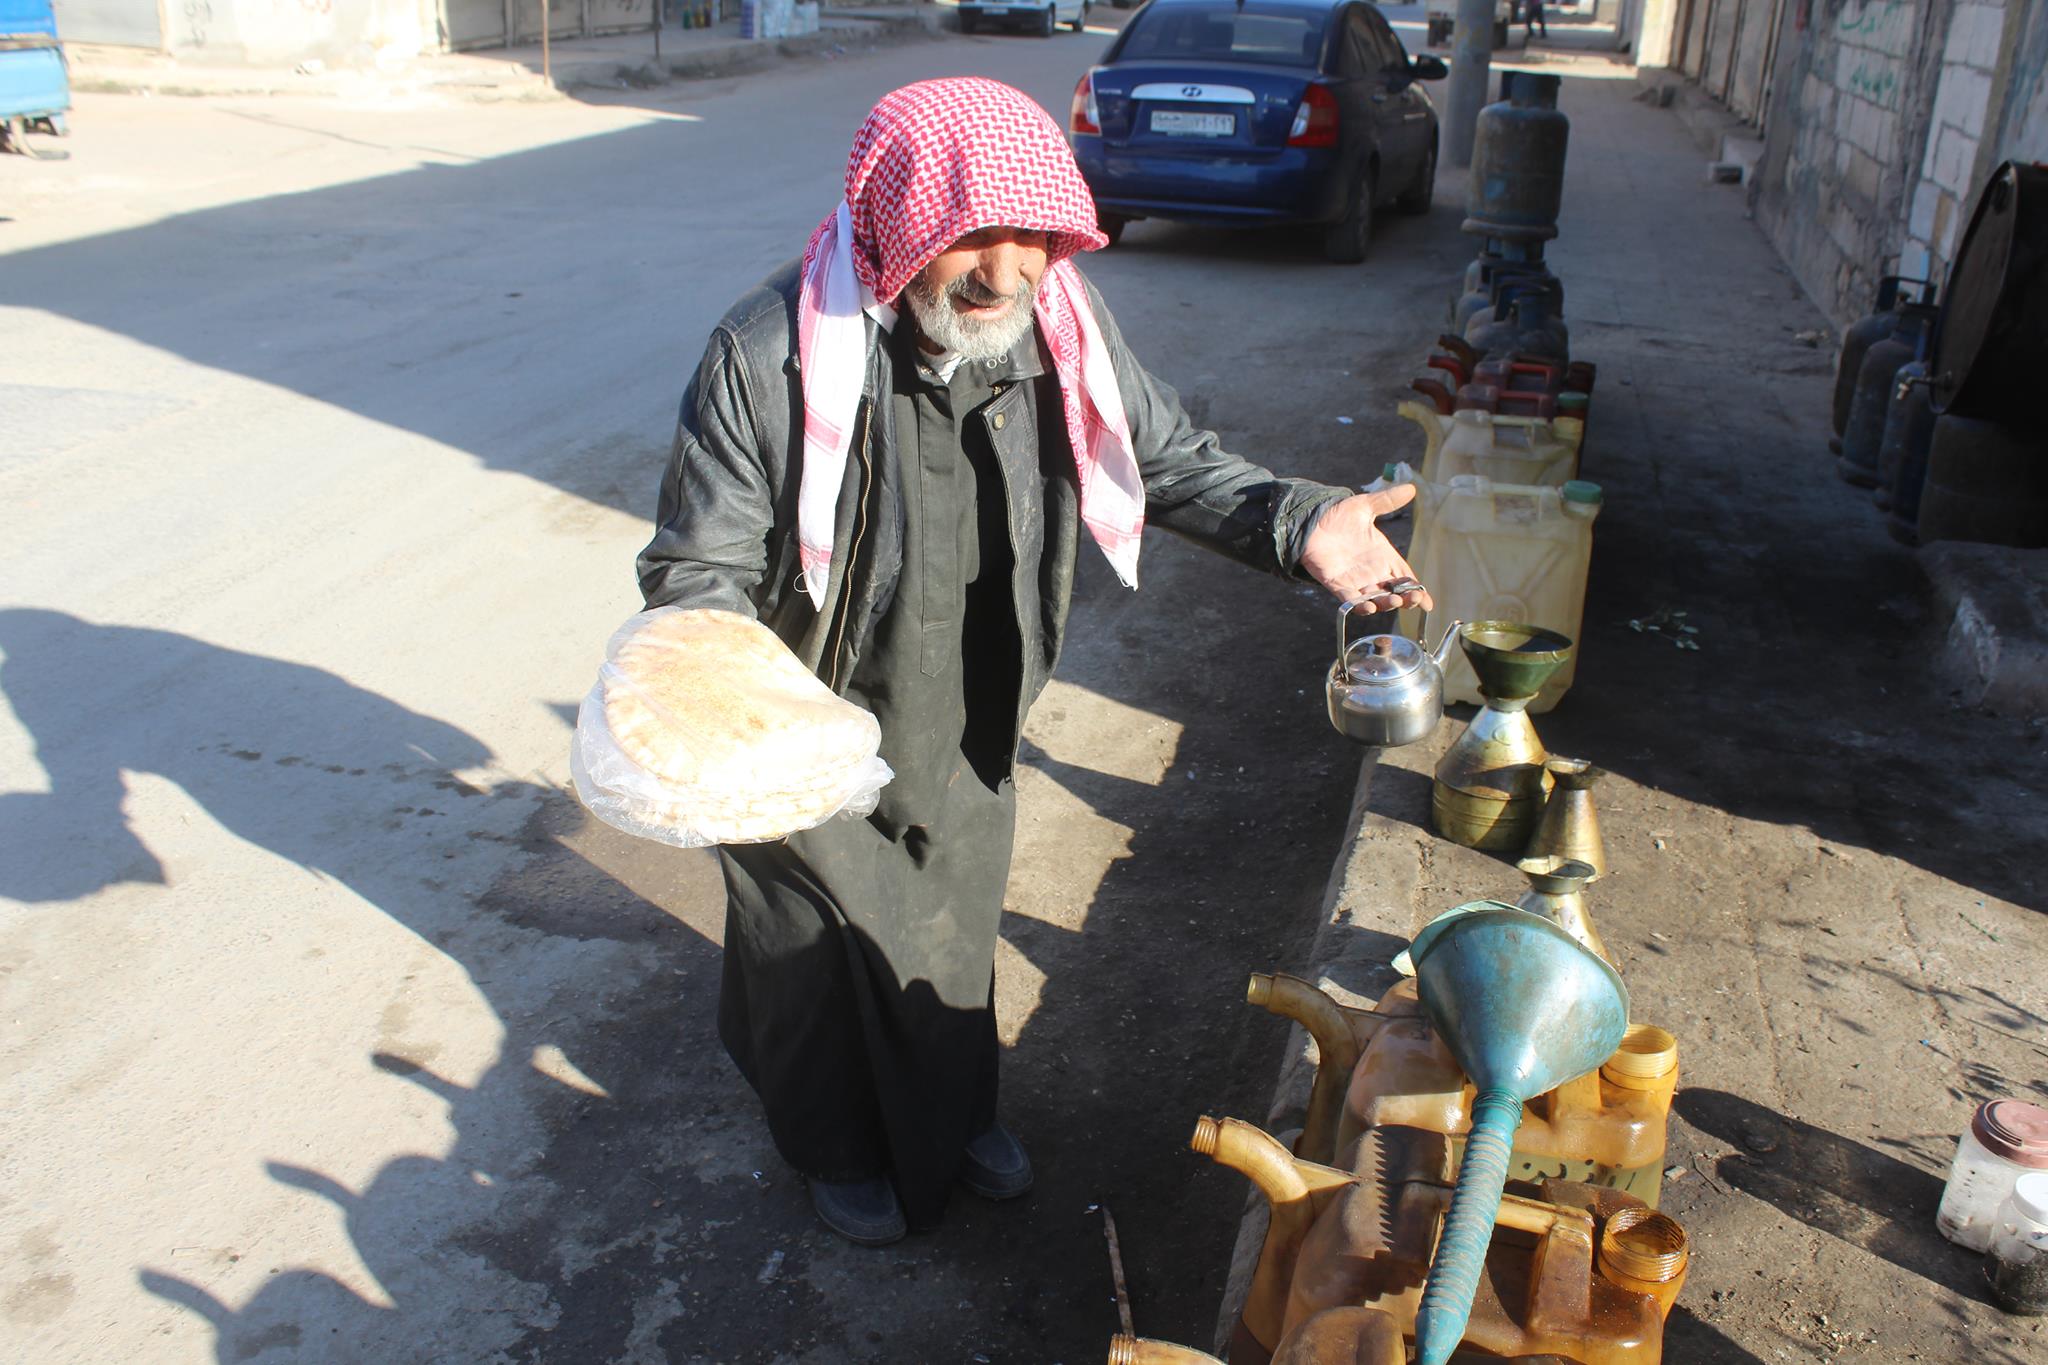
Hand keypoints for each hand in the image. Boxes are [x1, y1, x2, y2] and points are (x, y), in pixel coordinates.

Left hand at [1299, 486, 1433, 614]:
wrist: (1309, 521)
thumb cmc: (1337, 515)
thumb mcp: (1364, 506)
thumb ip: (1387, 500)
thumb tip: (1411, 487)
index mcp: (1384, 556)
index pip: (1405, 578)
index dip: (1417, 590)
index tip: (1428, 602)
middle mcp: (1372, 572)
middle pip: (1394, 593)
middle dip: (1405, 600)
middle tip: (1413, 599)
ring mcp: (1355, 580)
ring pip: (1375, 599)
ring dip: (1385, 604)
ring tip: (1394, 601)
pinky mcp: (1336, 584)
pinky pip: (1349, 600)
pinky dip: (1359, 606)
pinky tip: (1368, 607)